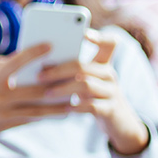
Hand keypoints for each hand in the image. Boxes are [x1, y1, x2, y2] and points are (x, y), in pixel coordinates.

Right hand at [0, 44, 74, 140]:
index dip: (34, 52)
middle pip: (35, 90)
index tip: (51, 44)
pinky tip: (59, 112)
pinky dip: (44, 115)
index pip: (16, 62)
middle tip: (76, 76)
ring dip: (58, 106)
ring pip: (37, 110)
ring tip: (75, 101)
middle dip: (57, 83)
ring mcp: (1, 114)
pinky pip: (29, 120)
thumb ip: (2, 65)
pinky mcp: (4, 127)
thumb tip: (26, 58)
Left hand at [34, 30, 148, 153]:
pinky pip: (92, 106)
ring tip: (47, 93)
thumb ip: (70, 71)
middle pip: (83, 66)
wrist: (118, 123)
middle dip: (58, 70)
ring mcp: (112, 92)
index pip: (109, 43)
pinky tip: (65, 108)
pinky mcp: (110, 109)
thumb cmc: (94, 97)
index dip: (99, 37)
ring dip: (63, 89)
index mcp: (103, 64)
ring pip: (86, 85)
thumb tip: (39, 65)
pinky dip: (76, 107)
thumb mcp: (86, 81)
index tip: (83, 34)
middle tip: (39, 76)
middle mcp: (109, 75)